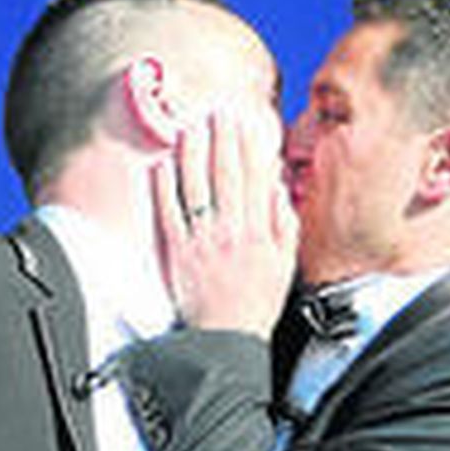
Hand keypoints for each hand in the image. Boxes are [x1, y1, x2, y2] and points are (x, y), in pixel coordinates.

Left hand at [153, 107, 297, 336]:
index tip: (246, 122)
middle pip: (227, 176)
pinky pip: (171, 212)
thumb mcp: (285, 264)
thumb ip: (285, 224)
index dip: (250, 147)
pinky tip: (164, 164)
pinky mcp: (179, 252)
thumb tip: (277, 187)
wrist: (227, 338)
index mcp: (260, 232)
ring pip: (197, 187)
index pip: (256, 179)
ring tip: (191, 127)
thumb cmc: (257, 302)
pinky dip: (167, 187)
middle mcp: (232, 231)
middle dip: (223, 140)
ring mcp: (203, 240)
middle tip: (219, 111)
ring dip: (194, 153)